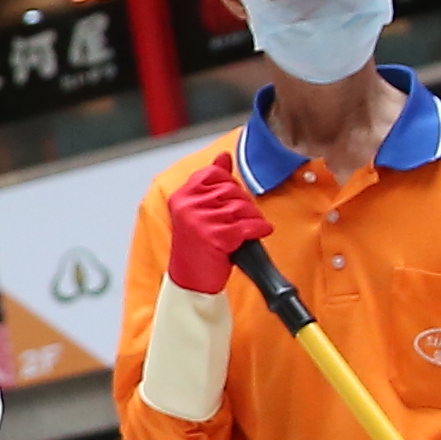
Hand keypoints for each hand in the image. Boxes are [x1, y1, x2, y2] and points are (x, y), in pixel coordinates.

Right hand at [163, 162, 271, 297]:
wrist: (191, 283)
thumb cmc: (198, 248)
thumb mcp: (201, 211)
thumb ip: (213, 183)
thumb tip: (224, 156)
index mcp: (182, 196)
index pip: (215, 174)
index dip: (231, 187)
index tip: (232, 202)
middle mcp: (187, 205)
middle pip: (232, 190)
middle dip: (244, 206)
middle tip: (242, 222)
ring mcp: (199, 220)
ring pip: (241, 207)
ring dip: (252, 219)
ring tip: (246, 231)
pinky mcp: (214, 236)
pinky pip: (247, 226)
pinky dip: (258, 230)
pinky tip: (256, 234)